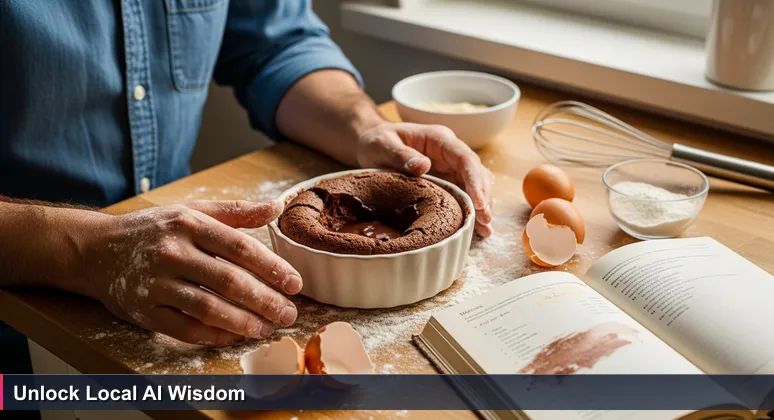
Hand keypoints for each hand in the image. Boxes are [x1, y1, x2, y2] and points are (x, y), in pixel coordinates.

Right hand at [82, 200, 300, 345]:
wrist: (96, 249)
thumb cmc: (153, 230)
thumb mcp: (192, 211)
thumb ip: (236, 211)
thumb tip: (277, 207)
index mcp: (189, 224)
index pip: (240, 247)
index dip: (272, 267)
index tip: (295, 284)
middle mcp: (172, 252)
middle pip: (229, 280)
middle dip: (264, 300)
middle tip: (288, 313)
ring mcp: (156, 283)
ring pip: (208, 308)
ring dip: (243, 322)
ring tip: (266, 327)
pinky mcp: (143, 311)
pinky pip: (185, 329)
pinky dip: (214, 336)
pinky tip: (235, 336)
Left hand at [356, 122, 493, 235]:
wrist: (371, 144)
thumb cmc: (377, 142)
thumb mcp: (383, 145)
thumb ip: (401, 155)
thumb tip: (423, 166)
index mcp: (439, 139)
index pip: (465, 158)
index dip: (475, 179)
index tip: (478, 202)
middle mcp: (449, 153)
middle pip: (476, 173)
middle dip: (483, 197)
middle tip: (485, 221)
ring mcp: (449, 167)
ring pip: (475, 185)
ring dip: (481, 206)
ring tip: (485, 230)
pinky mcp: (446, 181)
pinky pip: (463, 194)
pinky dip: (470, 210)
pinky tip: (477, 229)